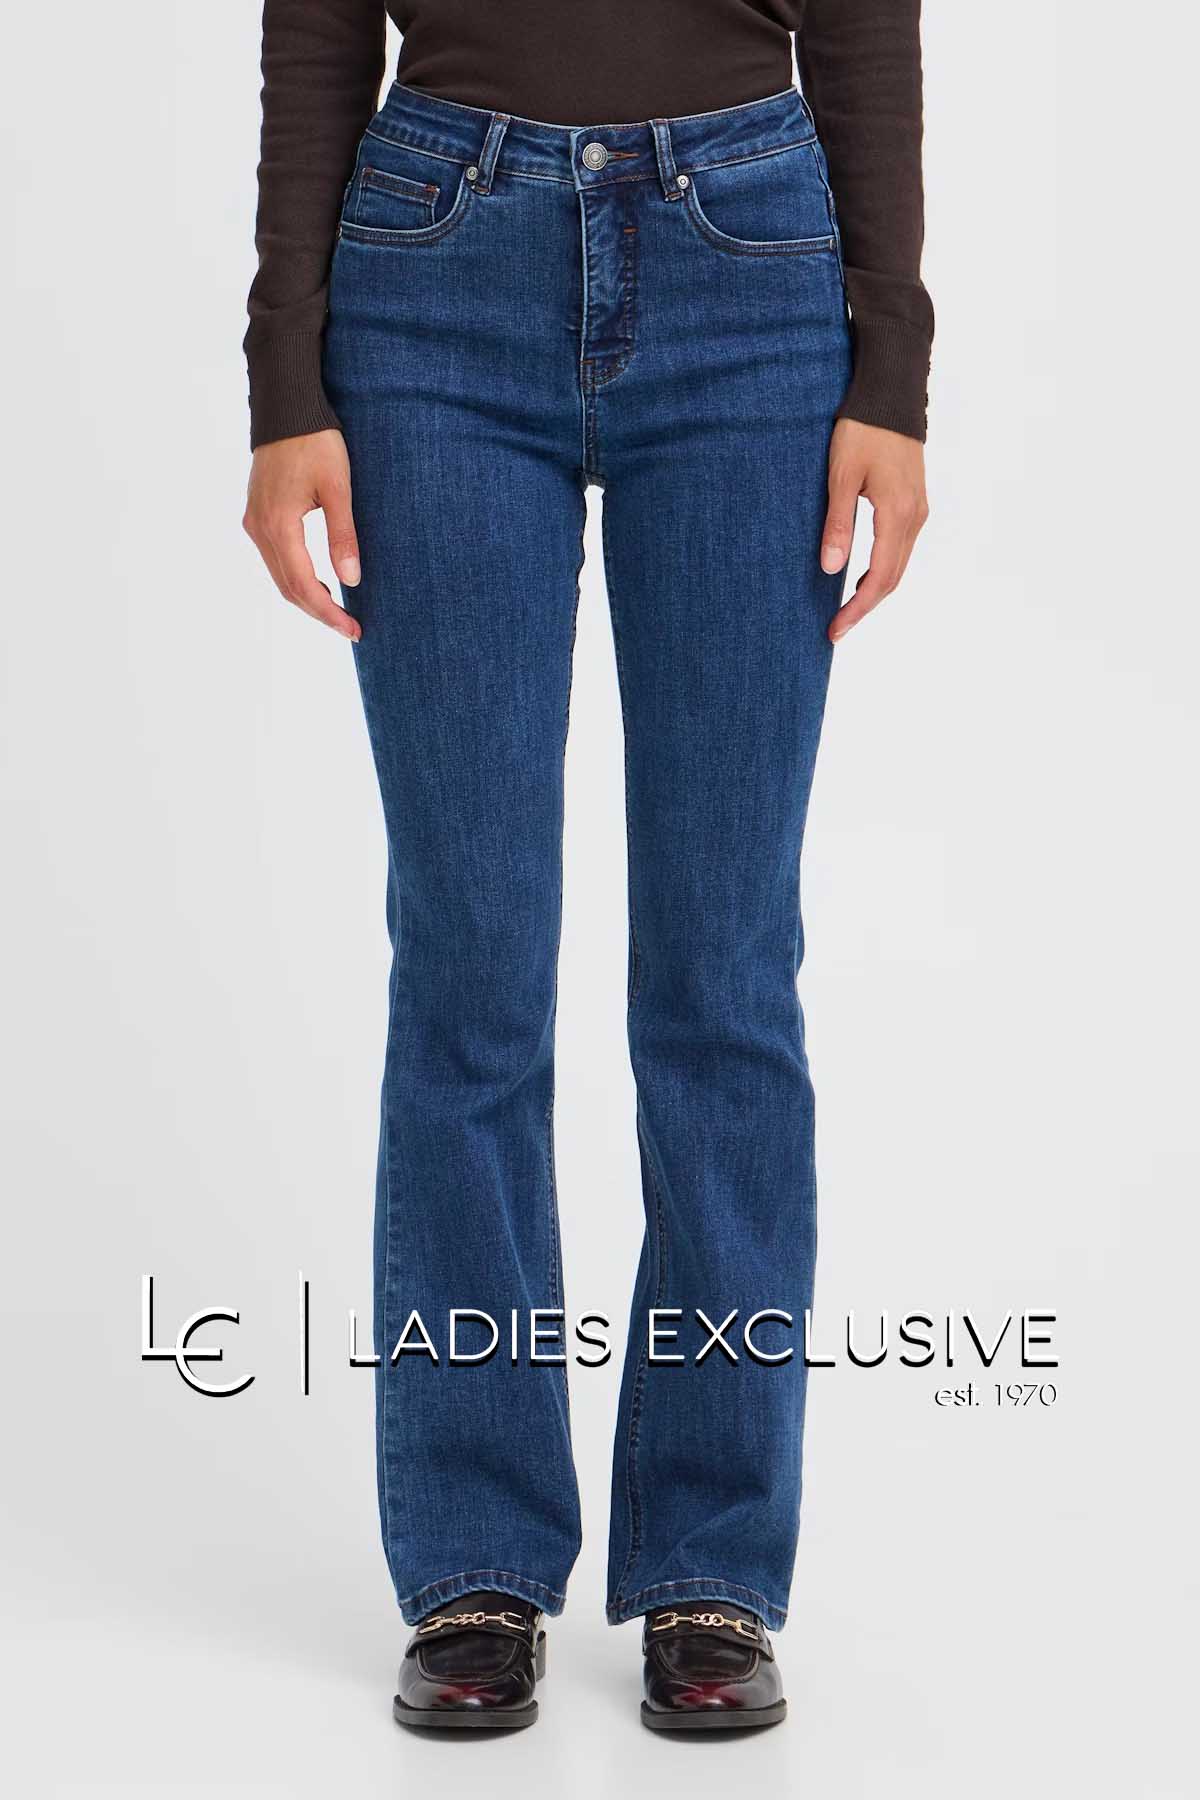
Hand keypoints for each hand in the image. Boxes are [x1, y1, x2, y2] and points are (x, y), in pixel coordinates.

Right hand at [243, 429, 361, 641]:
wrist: (286, 408)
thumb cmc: (315, 441)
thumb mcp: (338, 488)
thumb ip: (343, 535)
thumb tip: (351, 581)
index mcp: (279, 525)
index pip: (304, 586)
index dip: (329, 613)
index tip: (353, 630)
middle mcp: (259, 529)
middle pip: (288, 588)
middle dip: (320, 612)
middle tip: (350, 628)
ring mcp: (254, 522)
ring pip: (280, 576)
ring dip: (307, 597)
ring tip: (338, 611)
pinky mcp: (257, 514)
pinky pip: (275, 558)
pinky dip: (296, 577)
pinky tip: (320, 581)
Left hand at [820, 420, 928, 641]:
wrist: (891, 395)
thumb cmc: (862, 430)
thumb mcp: (841, 476)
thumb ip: (838, 524)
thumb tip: (831, 569)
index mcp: (897, 515)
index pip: (879, 578)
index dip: (858, 609)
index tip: (835, 629)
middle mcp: (915, 517)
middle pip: (892, 579)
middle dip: (864, 607)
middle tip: (836, 629)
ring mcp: (918, 510)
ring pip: (898, 565)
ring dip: (874, 591)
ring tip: (846, 610)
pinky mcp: (914, 502)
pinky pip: (900, 548)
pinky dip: (882, 570)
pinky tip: (861, 576)